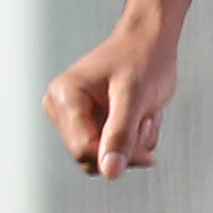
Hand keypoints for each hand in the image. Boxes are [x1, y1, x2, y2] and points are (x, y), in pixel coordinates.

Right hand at [45, 0, 188, 177]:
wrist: (151, 40)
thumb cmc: (143, 59)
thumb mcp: (135, 97)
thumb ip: (121, 134)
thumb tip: (110, 172)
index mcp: (63, 97)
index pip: (83, 149)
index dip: (118, 153)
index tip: (146, 139)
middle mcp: (60, 108)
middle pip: (91, 158)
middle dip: (127, 145)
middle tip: (147, 119)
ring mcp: (74, 118)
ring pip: (104, 158)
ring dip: (134, 143)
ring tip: (145, 113)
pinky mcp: (89, 123)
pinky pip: (111, 151)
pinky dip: (134, 139)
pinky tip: (141, 114)